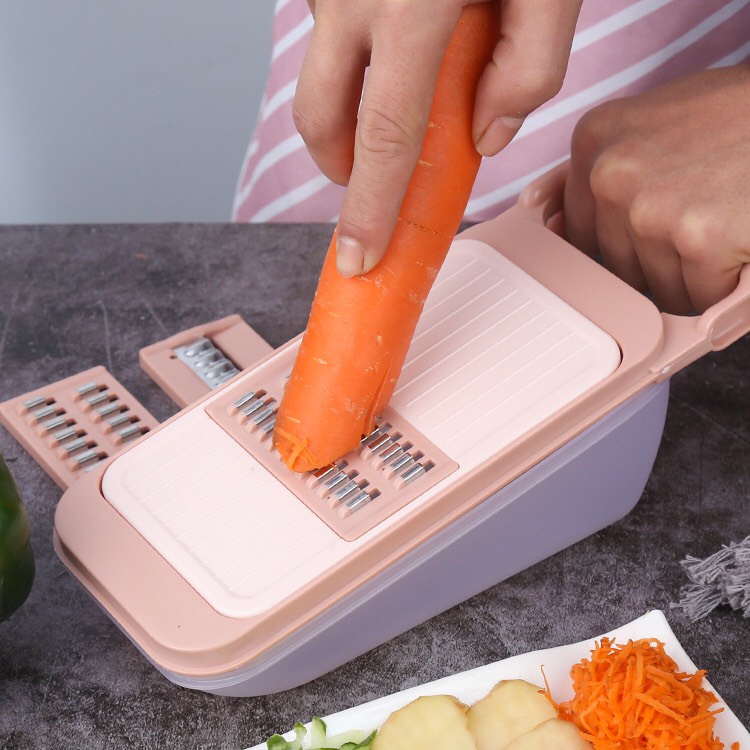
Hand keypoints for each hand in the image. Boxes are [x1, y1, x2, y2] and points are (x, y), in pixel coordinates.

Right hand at [294, 0, 581, 275]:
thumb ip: (529, 69)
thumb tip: (486, 138)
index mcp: (408, 6)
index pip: (382, 136)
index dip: (368, 209)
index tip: (357, 258)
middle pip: (321, 119)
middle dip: (342, 170)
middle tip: (375, 186)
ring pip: (319, 76)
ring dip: (349, 108)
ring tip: (406, 92)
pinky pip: (328, 33)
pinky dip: (354, 57)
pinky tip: (403, 37)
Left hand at [565, 64, 749, 313]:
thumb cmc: (740, 119)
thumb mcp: (654, 123)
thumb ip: (601, 170)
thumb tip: (549, 219)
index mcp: (593, 140)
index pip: (578, 232)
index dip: (620, 246)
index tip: (650, 236)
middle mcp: (610, 173)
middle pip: (615, 264)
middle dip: (657, 262)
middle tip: (697, 224)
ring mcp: (649, 207)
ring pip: (653, 287)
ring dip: (691, 276)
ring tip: (719, 224)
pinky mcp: (697, 236)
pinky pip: (695, 296)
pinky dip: (721, 284)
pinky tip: (735, 241)